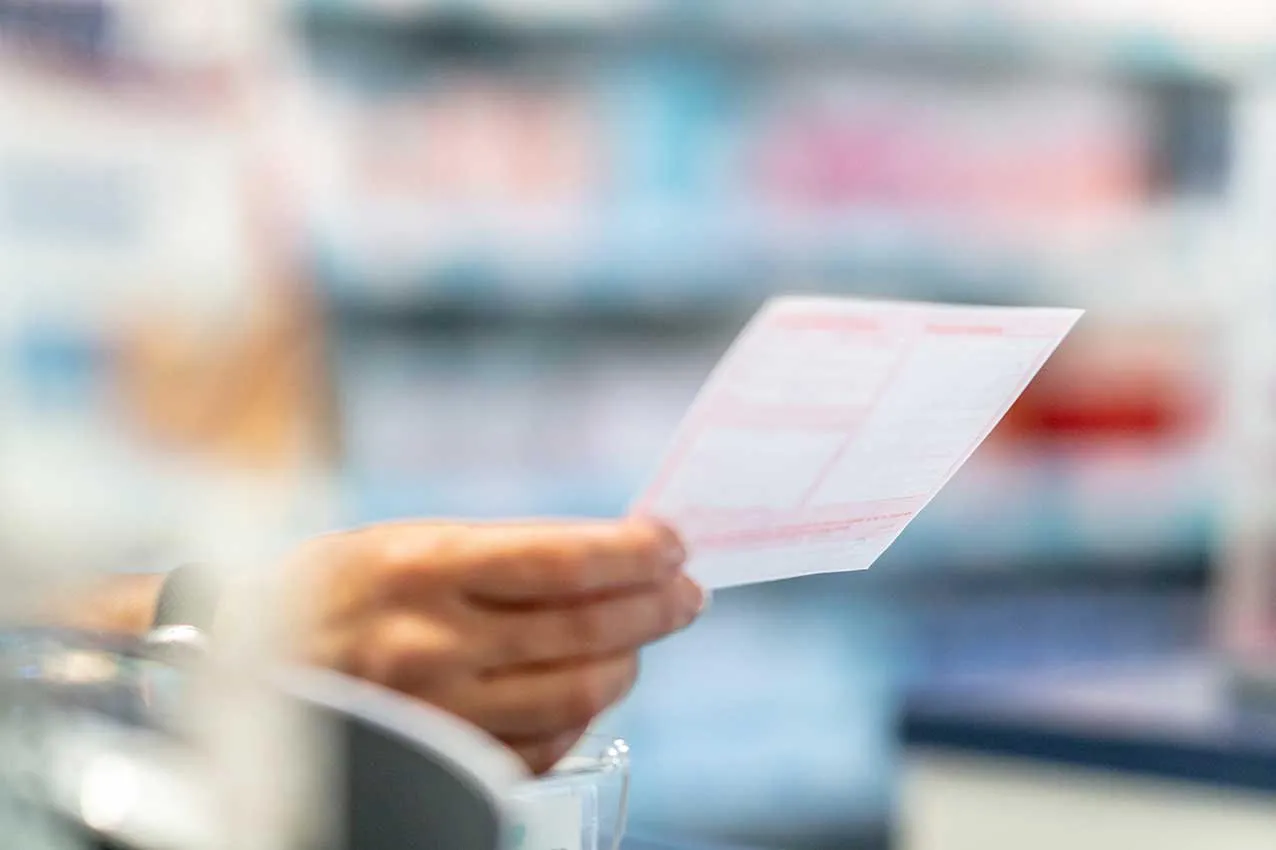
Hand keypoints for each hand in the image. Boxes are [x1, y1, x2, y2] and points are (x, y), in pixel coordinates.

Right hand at [290, 518, 702, 772]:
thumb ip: (502, 552)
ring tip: (641, 641)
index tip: (673, 545)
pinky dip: (579, 720)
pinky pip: (539, 748)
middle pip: (585, 629)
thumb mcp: (404, 543)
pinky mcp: (435, 758)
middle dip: (654, 608)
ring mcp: (435, 708)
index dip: (635, 553)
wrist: (234, 665)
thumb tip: (608, 555)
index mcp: (423, 564)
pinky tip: (589, 691)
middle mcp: (431, 640)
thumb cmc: (331, 590)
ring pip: (575, 695)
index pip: (563, 559)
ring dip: (627, 664)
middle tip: (686, 595)